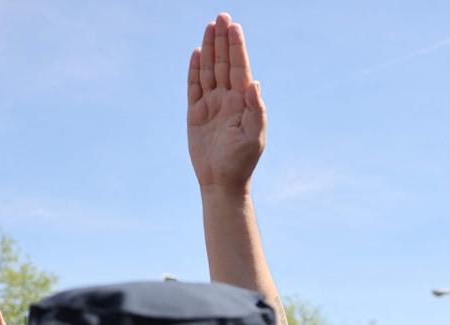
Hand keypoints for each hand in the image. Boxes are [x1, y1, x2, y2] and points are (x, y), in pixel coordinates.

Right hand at [187, 13, 266, 192]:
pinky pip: (193, 86)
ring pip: (209, 70)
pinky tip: (197, 53)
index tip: (234, 27)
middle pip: (223, 63)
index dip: (236, 47)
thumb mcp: (254, 137)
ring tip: (210, 26)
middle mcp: (227, 99)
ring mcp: (211, 104)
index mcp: (243, 102)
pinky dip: (195, 70)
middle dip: (223, 40)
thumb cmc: (242, 161)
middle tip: (222, 16)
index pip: (239, 68)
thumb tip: (255, 83)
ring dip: (209, 49)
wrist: (222, 181)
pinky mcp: (195, 113)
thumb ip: (256, 109)